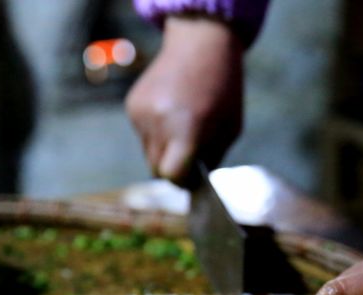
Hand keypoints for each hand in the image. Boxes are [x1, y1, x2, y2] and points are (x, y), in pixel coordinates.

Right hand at [125, 16, 243, 182]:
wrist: (199, 43)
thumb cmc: (222, 89)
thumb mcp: (230, 129)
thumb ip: (211, 158)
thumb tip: (192, 183)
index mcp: (186, 129)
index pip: (171, 175)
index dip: (182, 181)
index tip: (191, 177)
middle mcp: (158, 123)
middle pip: (156, 169)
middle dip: (172, 168)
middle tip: (189, 155)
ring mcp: (141, 114)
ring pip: (148, 153)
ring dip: (164, 149)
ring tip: (181, 124)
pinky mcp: (132, 106)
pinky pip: (142, 135)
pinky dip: (156, 131)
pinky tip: (170, 110)